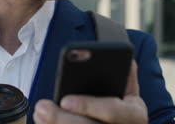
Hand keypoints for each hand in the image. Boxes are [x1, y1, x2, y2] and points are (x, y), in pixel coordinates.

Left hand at [33, 61, 147, 123]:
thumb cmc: (122, 103)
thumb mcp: (128, 88)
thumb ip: (126, 73)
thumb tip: (125, 58)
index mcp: (135, 115)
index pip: (112, 111)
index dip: (88, 106)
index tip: (64, 100)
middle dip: (62, 119)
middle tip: (41, 107)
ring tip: (39, 112)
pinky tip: (42, 121)